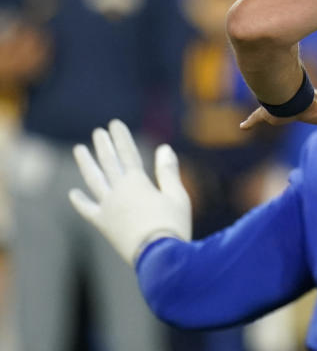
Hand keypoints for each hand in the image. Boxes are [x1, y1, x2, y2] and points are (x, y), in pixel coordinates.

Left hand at [69, 119, 191, 266]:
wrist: (159, 258)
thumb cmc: (173, 225)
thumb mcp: (178, 196)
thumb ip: (168, 172)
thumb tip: (164, 148)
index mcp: (137, 183)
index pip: (127, 153)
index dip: (120, 137)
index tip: (114, 124)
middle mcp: (118, 192)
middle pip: (108, 163)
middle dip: (103, 145)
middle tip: (98, 132)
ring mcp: (107, 209)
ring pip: (93, 181)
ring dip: (86, 164)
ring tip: (80, 150)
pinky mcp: (104, 225)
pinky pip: (88, 210)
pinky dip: (80, 201)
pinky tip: (74, 193)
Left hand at [240, 82, 316, 129]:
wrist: (293, 103)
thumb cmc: (314, 107)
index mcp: (314, 99)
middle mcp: (298, 100)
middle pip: (301, 95)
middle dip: (300, 93)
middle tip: (297, 94)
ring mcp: (283, 106)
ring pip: (278, 107)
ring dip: (274, 109)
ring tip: (267, 112)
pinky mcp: (268, 114)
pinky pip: (256, 118)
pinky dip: (250, 121)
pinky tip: (242, 126)